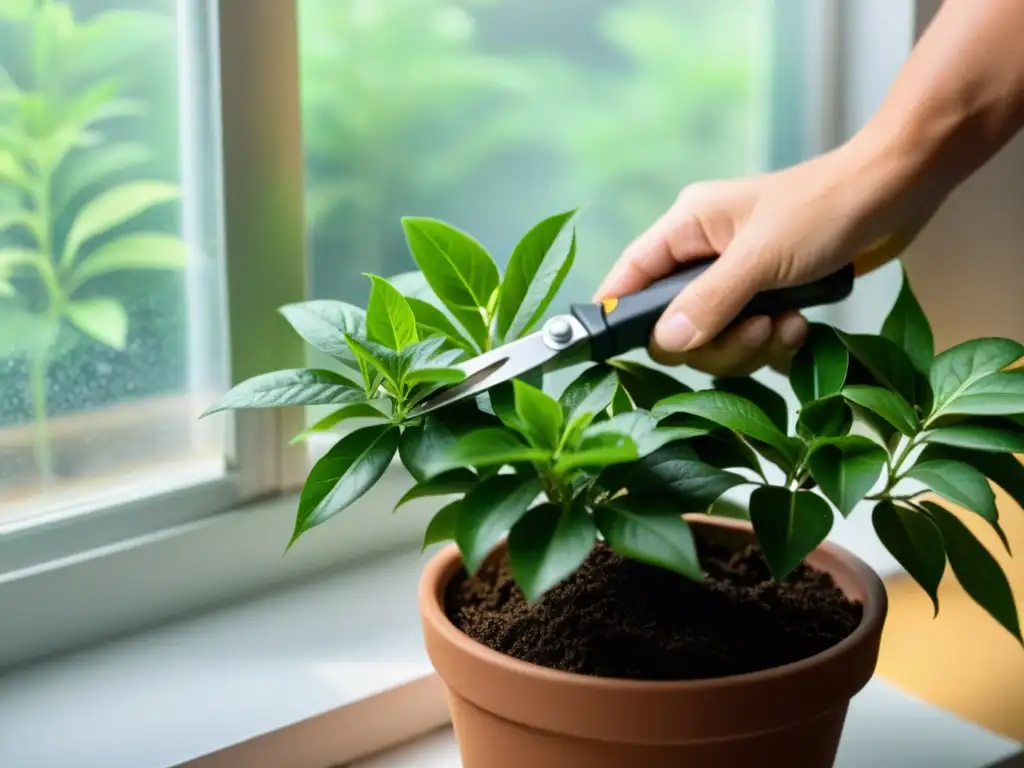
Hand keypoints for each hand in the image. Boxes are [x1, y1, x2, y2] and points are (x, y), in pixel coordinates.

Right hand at [595, 138, 938, 376]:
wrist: (897, 191)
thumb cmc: (826, 208)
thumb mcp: (761, 257)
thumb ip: (709, 301)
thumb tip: (665, 341)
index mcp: (687, 229)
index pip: (630, 277)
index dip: (622, 314)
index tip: (624, 351)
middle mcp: (703, 256)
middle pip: (674, 325)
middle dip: (714, 342)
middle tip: (754, 332)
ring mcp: (736, 279)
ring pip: (713, 340)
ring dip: (750, 346)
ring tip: (786, 327)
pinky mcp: (768, 298)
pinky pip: (750, 342)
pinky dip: (774, 345)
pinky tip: (801, 327)